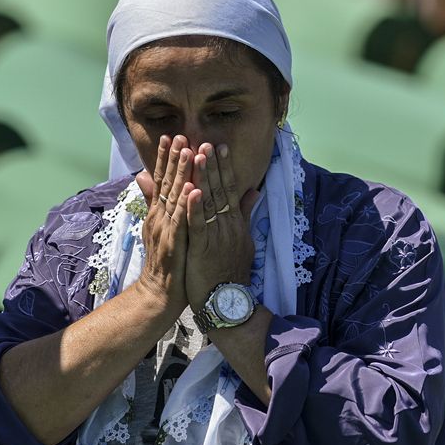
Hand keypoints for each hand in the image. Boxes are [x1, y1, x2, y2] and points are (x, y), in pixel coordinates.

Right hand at [135, 135, 194, 315]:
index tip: (171, 137)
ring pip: (175, 196)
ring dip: (181, 173)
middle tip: (181, 135)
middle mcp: (160, 217)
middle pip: (167, 182)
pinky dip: (186, 204)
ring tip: (189, 152)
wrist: (160, 292)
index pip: (162, 180)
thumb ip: (154, 203)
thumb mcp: (158, 228)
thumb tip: (144, 179)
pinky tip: (193, 188)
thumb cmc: (165, 261)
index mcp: (159, 213)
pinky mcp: (175, 242)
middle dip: (174, 158)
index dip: (166, 158)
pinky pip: (182, 220)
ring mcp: (166, 228)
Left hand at [185, 143, 260, 309]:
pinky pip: (198, 225)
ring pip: (209, 202)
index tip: (219, 146)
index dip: (224, 167)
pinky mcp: (203, 249)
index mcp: (234, 223)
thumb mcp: (244, 241)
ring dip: (203, 178)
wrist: (228, 304)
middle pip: (220, 190)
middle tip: (207, 141)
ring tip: (198, 155)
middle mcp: (227, 226)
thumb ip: (245, 214)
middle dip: (213, 165)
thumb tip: (253, 191)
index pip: (230, 189)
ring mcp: (216, 237)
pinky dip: (194, 208)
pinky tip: (191, 191)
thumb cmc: (231, 273)